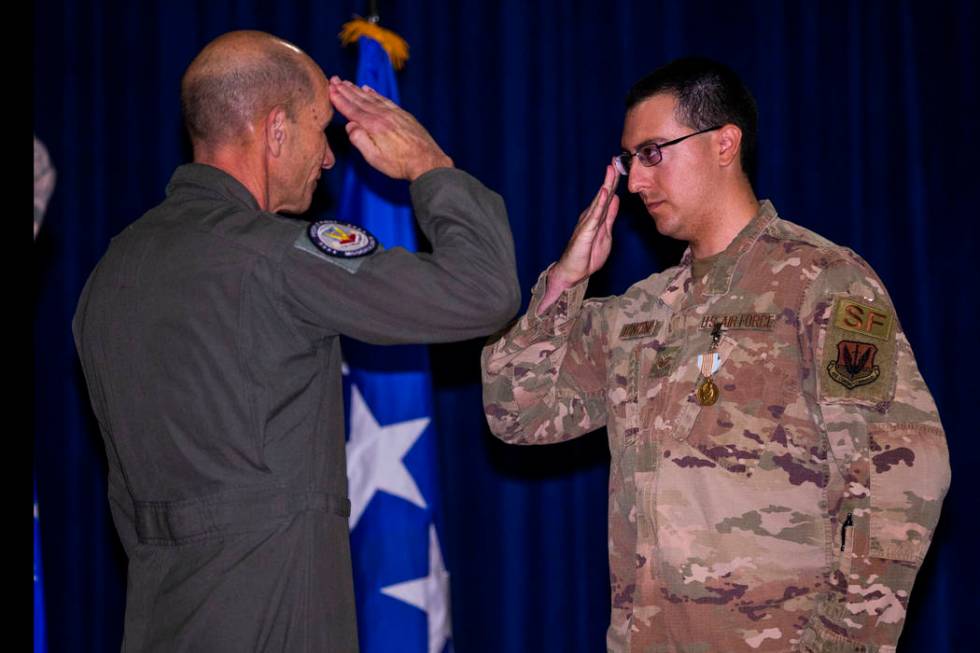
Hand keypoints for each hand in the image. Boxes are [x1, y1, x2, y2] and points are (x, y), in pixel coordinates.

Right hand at [328, 77, 452, 180]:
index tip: (329, 90)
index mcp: (373, 125)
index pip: (351, 109)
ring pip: (371, 97)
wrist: (427, 161)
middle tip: (334, 80)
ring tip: (346, 82)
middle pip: (360, 100)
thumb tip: (349, 125)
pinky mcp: (403, 115)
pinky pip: (385, 100)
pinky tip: (368, 89)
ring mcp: (394, 113)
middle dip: (345, 90)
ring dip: (357, 89)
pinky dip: (374, 93)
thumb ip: (359, 140)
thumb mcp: (374, 158)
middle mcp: (383, 115)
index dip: (339, 99)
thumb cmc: (400, 164)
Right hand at [537, 163, 619, 313]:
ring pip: (599, 200)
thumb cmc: (587, 256)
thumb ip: (609, 217)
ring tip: (611, 169)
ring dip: (606, 184)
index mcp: (597, 217)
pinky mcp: (585, 231)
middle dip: (610, 177)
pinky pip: (594, 214)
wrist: (572, 273)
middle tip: (615, 160)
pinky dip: (600, 202)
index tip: (620, 166)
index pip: (608, 197)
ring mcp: (587, 222)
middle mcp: (591, 216)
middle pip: (604, 194)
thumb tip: (616, 200)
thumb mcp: (605, 234)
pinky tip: (605, 191)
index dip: (614, 182)